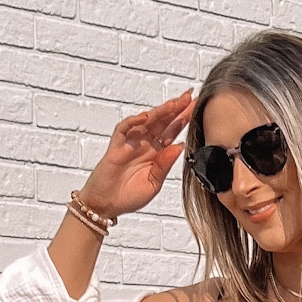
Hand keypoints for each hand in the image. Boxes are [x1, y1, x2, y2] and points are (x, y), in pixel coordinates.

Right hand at [78, 90, 193, 218]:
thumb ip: (165, 165)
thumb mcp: (154, 183)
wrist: (106, 206)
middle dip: (175, 108)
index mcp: (156, 153)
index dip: (183, 119)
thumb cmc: (128, 197)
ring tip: (173, 104)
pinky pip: (123, 129)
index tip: (195, 106)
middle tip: (188, 96)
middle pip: (162, 122)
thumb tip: (179, 146)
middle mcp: (144, 145)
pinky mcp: (115, 147)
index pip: (172, 132)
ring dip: (159, 112)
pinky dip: (132, 122)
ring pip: (145, 122)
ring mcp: (130, 144)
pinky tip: (143, 117)